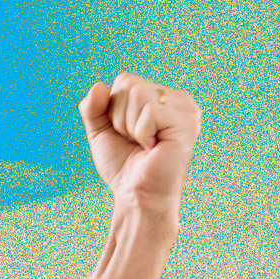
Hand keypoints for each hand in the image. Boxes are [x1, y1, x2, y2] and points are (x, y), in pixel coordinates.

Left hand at [79, 73, 201, 213]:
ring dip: (130, 126)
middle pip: (129, 84)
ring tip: (144, 144)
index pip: (124, 81)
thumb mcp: (101, 132)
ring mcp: (185, 109)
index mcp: (160, 98)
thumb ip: (93, 108)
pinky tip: (153, 147)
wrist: (135, 196)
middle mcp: (177, 99)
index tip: (125, 134)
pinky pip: (150, 111)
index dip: (112, 110)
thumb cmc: (123, 166)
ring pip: (138, 94)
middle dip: (120, 117)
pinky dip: (141, 132)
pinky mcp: (186, 123)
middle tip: (135, 142)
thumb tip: (97, 86)